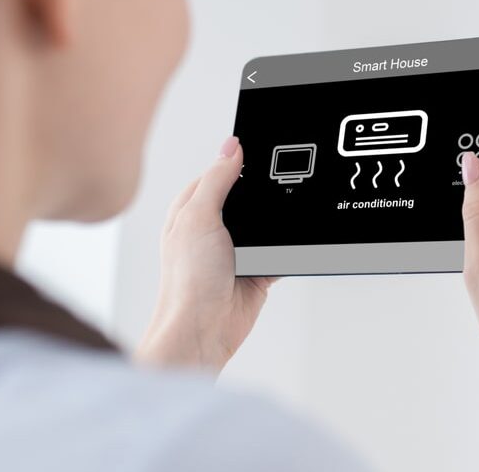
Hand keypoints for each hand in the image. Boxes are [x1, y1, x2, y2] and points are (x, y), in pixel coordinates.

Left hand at [135, 137, 275, 375]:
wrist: (202, 330)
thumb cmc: (187, 281)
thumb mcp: (197, 217)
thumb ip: (216, 179)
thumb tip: (232, 147)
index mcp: (192, 209)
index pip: (219, 172)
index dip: (239, 161)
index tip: (262, 150)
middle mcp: (213, 227)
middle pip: (248, 195)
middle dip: (264, 192)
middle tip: (281, 181)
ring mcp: (236, 249)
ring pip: (266, 222)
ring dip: (276, 220)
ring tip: (285, 214)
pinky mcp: (257, 269)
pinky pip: (281, 249)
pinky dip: (289, 246)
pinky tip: (292, 241)